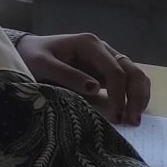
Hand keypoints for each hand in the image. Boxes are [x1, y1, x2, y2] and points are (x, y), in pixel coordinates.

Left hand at [17, 32, 149, 123]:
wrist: (28, 51)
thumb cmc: (33, 56)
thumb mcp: (43, 65)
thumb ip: (66, 74)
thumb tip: (95, 88)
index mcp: (90, 44)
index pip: (114, 70)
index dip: (119, 93)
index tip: (117, 115)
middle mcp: (103, 50)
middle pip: (132, 72)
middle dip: (136, 97)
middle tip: (132, 122)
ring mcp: (107, 59)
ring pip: (135, 76)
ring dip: (139, 97)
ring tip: (134, 120)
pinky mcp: (106, 71)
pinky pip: (128, 83)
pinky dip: (133, 96)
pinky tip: (130, 112)